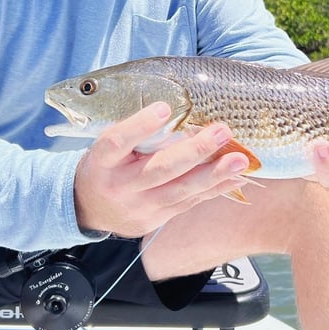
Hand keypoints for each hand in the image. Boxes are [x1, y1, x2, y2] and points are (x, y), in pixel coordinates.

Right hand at [73, 102, 249, 236]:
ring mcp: (139, 207)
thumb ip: (135, 133)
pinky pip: (189, 203)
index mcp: (102, 161)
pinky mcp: (155, 220)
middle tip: (222, 133)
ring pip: (180, 191)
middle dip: (194, 151)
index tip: (164, 109)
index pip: (117, 142)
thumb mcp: (108, 146)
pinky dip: (214, 189)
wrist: (89, 209)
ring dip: (213, 174)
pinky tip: (235, 177)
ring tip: (240, 160)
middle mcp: (119, 186)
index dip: (140, 126)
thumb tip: (180, 111)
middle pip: (158, 169)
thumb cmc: (105, 165)